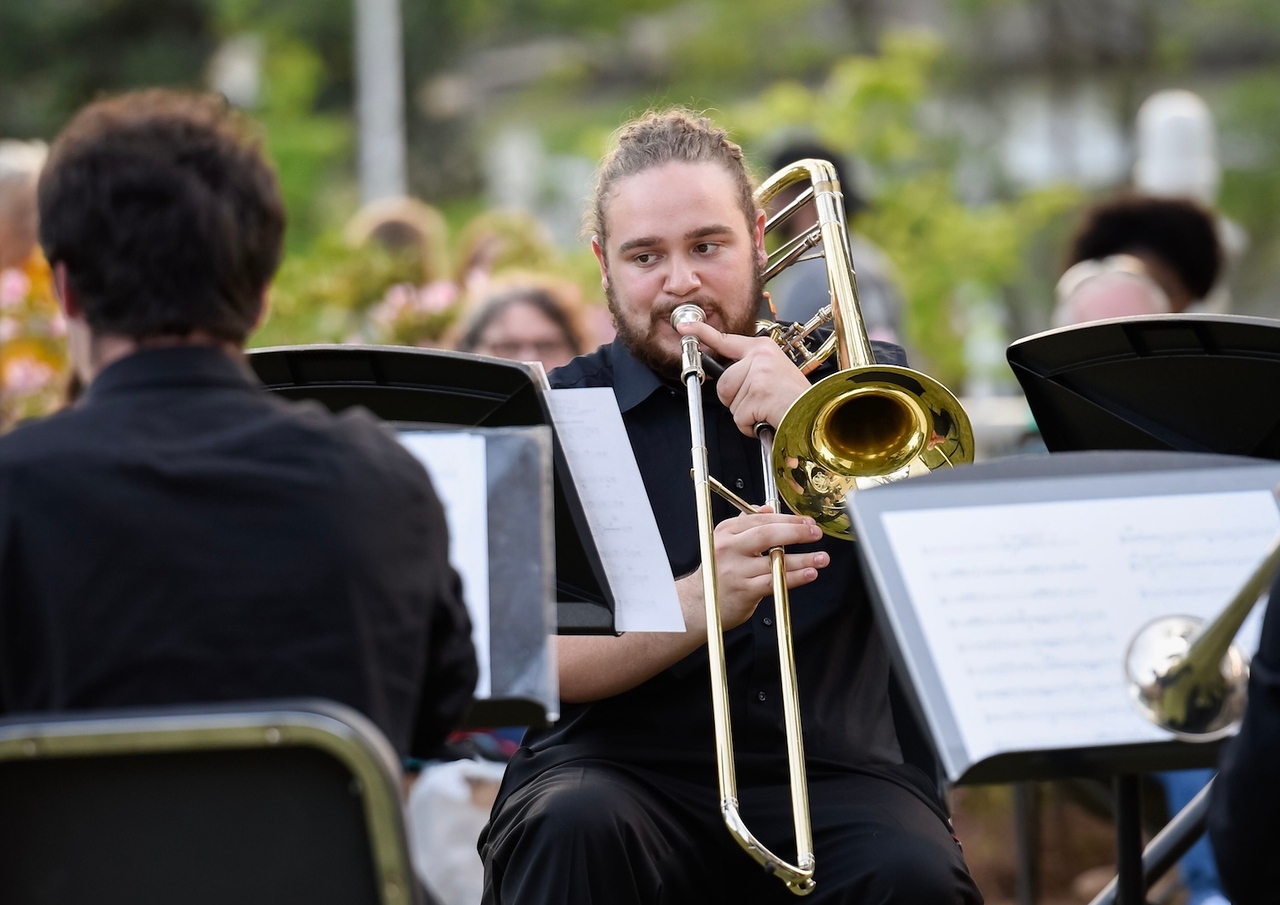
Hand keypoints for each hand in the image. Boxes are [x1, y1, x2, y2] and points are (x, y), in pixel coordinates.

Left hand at [676, 320, 808, 436]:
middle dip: (734, 398)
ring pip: (729, 401)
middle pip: (723, 382)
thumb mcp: (774, 371)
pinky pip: (739, 417)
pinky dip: (749, 425)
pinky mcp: (759, 393)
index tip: (685, 328)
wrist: (815, 414)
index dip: (702, 334)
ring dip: (744, 413)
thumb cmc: (795, 398)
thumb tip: (726, 376)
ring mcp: (759, 374)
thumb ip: (750, 369)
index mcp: (762, 348)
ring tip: (766, 408)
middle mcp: (759, 357)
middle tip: (758, 401)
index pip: (725, 340)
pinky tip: (766, 418)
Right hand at [705, 508, 828, 630]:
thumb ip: (747, 524)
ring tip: (822, 557)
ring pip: (774, 560)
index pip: (761, 519)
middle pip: (767, 534)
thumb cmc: (718, 572)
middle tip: (815, 533)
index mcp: (726, 532)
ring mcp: (736, 570)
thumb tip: (768, 509)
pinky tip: (810, 573)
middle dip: (796, 532)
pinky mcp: (744, 590)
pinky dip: (795, 577)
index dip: (788, 519)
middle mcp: (729, 548)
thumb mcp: (726, 542)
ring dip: (803, 558)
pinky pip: (774, 581)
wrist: (699, 604)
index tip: (807, 522)